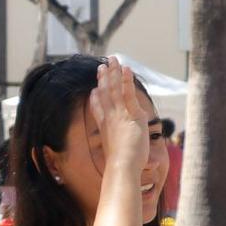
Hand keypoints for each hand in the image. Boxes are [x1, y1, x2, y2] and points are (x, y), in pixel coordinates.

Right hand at [91, 57, 151, 172]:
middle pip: (105, 94)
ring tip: (113, 60)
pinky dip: (126, 80)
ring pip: (114, 90)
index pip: (99, 107)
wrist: (122, 165)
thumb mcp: (117, 154)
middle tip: (102, 65)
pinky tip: (125, 69)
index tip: (95, 88)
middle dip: (104, 79)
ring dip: (113, 73)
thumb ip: (117, 147)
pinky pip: (127, 94)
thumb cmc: (122, 165)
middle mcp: (109, 117)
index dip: (96, 96)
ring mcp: (119, 115)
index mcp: (105, 126)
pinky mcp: (131, 114)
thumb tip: (127, 151)